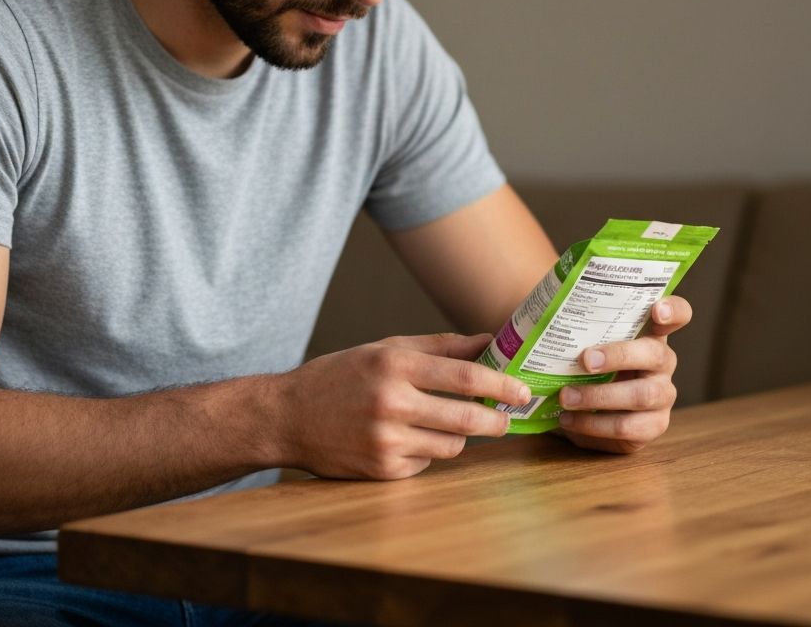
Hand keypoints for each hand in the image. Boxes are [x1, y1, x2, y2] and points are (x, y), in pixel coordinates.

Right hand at [274, 333, 530, 479]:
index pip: (463, 375)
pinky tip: (408, 437)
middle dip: (496, 419)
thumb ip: (439, 345)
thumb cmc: (339, 376)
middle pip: (466, 417)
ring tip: (445, 421)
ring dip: (459, 434)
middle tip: (508, 417)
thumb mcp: (384, 349)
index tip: (522, 389)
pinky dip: (427, 450)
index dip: (500, 383)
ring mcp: (386, 440)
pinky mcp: (382, 470)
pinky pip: (427, 462)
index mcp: (393, 365)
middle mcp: (391, 403)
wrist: (288, 416)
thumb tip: (488, 340)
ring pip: (451, 443)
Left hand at [556, 297, 692, 453]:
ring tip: (565, 397)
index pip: (677, 314)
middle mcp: (661, 362)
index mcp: (648, 332)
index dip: (673, 311)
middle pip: (655, 354)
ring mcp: (661, 395)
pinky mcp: (652, 426)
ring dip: (599, 396)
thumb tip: (542, 314)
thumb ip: (577, 326)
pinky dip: (593, 425)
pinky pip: (627, 428)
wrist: (579, 404)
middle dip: (619, 356)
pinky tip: (567, 419)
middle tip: (585, 360)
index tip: (656, 310)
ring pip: (642, 395)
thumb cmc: (580, 361)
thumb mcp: (580, 340)